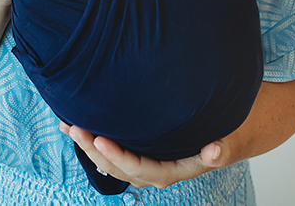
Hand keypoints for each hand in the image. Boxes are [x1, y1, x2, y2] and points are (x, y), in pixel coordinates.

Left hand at [60, 123, 228, 190]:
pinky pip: (111, 150)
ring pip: (109, 160)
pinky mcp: (138, 152)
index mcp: (170, 172)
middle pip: (116, 166)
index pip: (138, 168)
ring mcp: (143, 163)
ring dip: (87, 144)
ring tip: (66, 125)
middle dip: (93, 149)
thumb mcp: (227, 144)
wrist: (224, 138)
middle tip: (74, 128)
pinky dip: (94, 138)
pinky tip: (76, 123)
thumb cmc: (224, 138)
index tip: (99, 139)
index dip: (117, 156)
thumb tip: (213, 152)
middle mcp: (152, 172)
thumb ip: (221, 151)